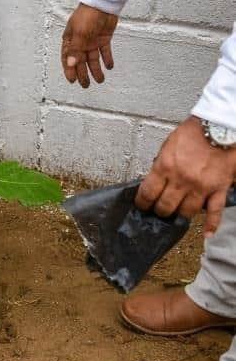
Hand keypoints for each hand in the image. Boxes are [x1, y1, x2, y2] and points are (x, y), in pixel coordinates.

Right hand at [61, 3, 118, 86]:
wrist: (103, 3)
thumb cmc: (87, 15)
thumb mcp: (79, 34)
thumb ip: (75, 50)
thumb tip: (71, 64)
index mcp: (70, 41)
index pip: (68, 59)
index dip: (69, 70)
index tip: (72, 81)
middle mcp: (80, 42)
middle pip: (80, 62)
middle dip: (83, 74)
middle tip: (86, 85)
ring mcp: (91, 41)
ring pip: (92, 59)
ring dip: (95, 70)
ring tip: (100, 80)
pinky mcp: (103, 38)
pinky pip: (104, 52)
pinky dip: (106, 59)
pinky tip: (109, 67)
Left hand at [136, 116, 235, 237]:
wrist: (220, 126)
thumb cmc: (193, 132)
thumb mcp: (168, 145)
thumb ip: (161, 164)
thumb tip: (154, 180)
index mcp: (165, 167)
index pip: (147, 193)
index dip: (142, 203)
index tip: (141, 206)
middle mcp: (181, 180)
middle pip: (165, 206)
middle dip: (159, 211)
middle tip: (158, 211)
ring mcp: (201, 187)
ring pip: (186, 212)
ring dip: (179, 215)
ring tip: (175, 214)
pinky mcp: (219, 189)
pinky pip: (214, 211)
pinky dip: (211, 224)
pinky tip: (206, 234)